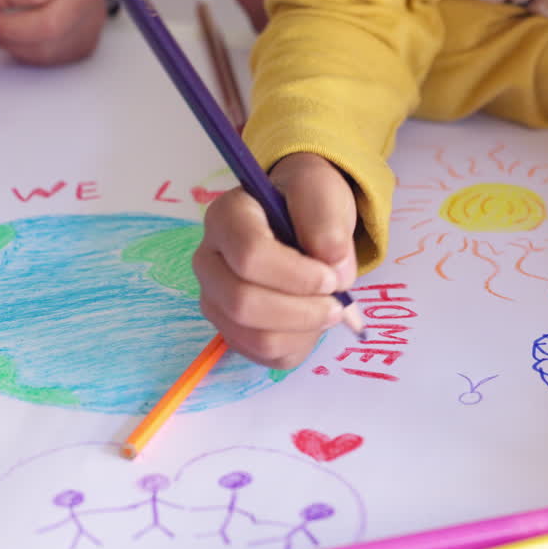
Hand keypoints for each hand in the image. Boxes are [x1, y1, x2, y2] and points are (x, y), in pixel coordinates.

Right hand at [193, 153, 358, 368]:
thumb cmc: (303, 202)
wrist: (298, 217)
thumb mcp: (322, 191)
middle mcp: (209, 262)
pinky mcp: (231, 331)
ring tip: (328, 310)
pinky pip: (266, 356)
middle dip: (301, 312)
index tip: (331, 276)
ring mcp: (216, 300)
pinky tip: (310, 320)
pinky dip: (300, 344)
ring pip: (255, 338)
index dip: (296, 275)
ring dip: (304, 331)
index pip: (249, 257)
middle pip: (243, 305)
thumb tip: (332, 266)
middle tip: (338, 303)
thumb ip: (327, 221)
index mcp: (225, 219)